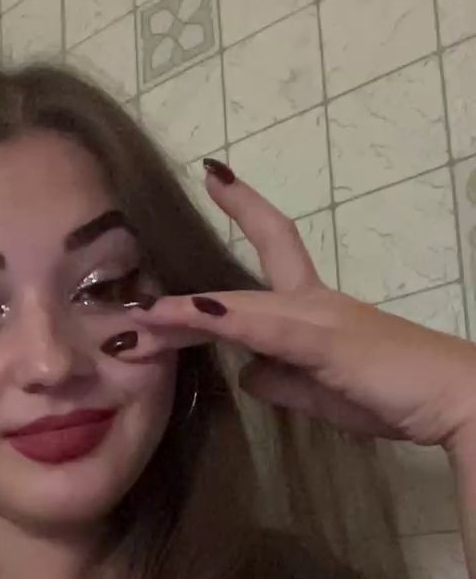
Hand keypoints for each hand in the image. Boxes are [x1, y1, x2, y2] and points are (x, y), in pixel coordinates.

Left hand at [124, 166, 475, 451]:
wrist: (456, 399)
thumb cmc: (395, 393)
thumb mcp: (322, 393)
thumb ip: (282, 380)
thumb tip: (247, 373)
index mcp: (316, 312)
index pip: (275, 251)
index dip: (246, 213)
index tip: (217, 179)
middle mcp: (315, 303)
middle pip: (239, 287)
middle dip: (186, 297)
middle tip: (135, 300)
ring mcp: (320, 319)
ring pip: (242, 309)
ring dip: (188, 315)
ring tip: (141, 315)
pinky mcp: (326, 343)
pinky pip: (269, 329)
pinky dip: (230, 321)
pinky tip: (194, 313)